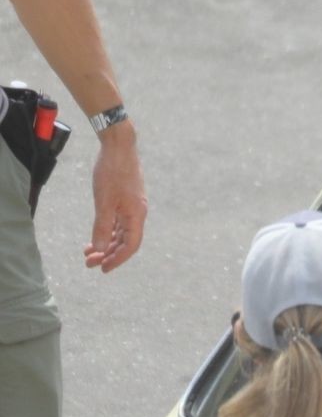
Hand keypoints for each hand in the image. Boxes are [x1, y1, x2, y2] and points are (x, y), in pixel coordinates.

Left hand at [85, 126, 146, 271]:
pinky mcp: (126, 199)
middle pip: (126, 241)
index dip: (117, 259)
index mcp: (136, 215)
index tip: (102, 269)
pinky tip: (97, 234)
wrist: (119, 147)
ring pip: (121, 232)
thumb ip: (102, 227)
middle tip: (89, 263)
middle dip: (108, 254)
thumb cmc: (112, 173)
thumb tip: (99, 250)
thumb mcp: (103, 202)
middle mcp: (138, 213)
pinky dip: (107, 230)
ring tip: (88, 251)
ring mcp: (132, 206)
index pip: (130, 246)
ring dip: (106, 243)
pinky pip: (119, 221)